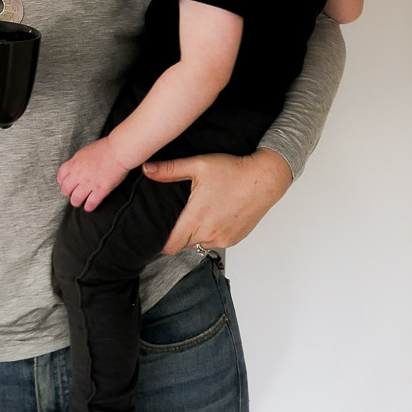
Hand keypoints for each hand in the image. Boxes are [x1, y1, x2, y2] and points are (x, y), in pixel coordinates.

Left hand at [57, 136, 131, 210]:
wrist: (118, 151)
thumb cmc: (106, 148)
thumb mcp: (86, 151)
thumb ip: (79, 161)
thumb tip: (77, 166)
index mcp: (75, 163)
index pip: (61, 176)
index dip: (62, 182)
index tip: (65, 184)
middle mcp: (79, 174)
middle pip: (66, 189)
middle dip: (68, 194)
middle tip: (71, 194)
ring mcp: (89, 183)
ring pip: (76, 199)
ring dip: (76, 202)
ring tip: (80, 203)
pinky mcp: (100, 190)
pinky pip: (90, 203)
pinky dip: (89, 207)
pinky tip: (89, 207)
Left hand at [143, 147, 292, 254]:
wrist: (265, 179)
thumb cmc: (233, 171)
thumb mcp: (198, 165)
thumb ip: (169, 170)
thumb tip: (147, 169)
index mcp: (196, 219)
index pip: (169, 246)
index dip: (160, 242)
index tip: (158, 232)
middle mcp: (209, 234)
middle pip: (183, 245)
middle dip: (178, 234)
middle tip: (179, 217)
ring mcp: (223, 239)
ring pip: (199, 244)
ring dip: (196, 234)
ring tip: (199, 214)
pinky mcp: (234, 239)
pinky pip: (215, 242)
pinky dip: (211, 234)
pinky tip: (214, 216)